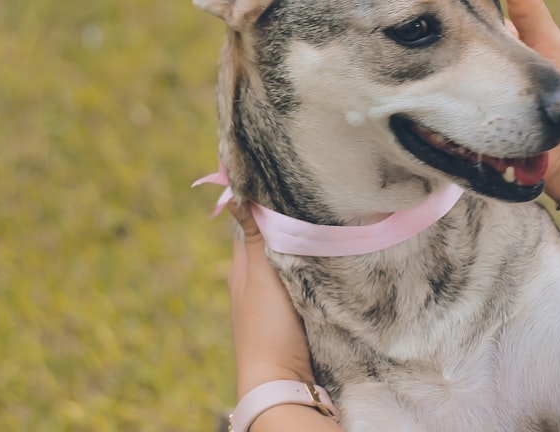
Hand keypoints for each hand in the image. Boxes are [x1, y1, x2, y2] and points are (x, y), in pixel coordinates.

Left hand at [227, 200, 313, 398]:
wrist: (282, 378)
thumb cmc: (267, 325)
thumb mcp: (260, 274)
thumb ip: (253, 237)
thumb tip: (232, 195)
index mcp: (241, 267)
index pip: (249, 223)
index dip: (264, 202)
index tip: (285, 181)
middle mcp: (255, 279)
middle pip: (271, 240)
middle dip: (288, 223)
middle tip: (313, 200)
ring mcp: (275, 298)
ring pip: (289, 259)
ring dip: (302, 245)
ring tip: (325, 224)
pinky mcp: (294, 312)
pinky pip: (303, 279)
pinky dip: (312, 267)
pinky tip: (327, 259)